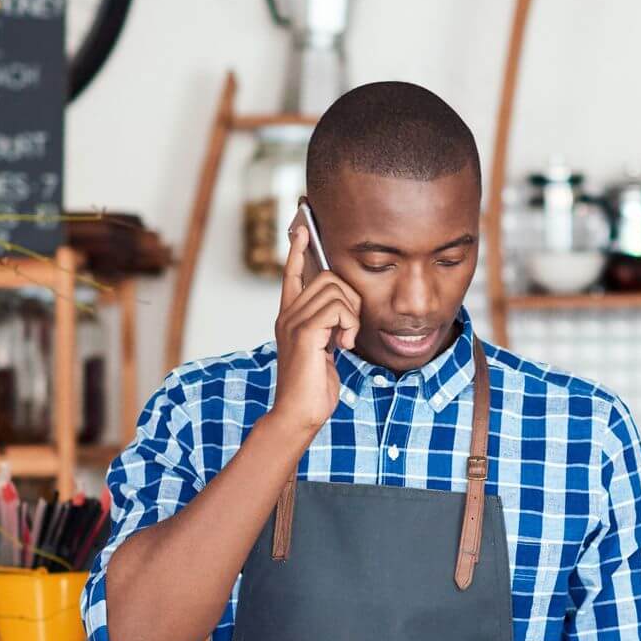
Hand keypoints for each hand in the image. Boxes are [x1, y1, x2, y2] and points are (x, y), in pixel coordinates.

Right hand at [268, 213, 360, 432]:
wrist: (299, 413)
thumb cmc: (313, 386)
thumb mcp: (323, 349)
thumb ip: (327, 326)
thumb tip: (343, 309)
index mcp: (290, 316)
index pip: (292, 273)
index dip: (297, 249)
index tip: (301, 228)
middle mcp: (288, 314)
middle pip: (327, 276)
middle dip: (350, 298)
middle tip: (349, 329)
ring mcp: (293, 321)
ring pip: (335, 289)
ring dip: (352, 314)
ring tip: (346, 340)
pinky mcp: (304, 332)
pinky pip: (338, 308)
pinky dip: (350, 325)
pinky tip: (344, 345)